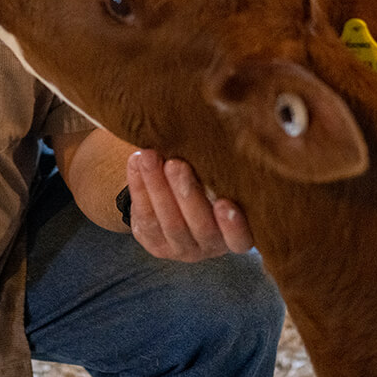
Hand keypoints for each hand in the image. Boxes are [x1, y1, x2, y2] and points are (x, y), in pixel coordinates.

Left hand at [126, 149, 253, 261]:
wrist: (175, 197)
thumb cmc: (208, 179)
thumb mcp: (219, 177)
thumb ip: (222, 167)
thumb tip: (220, 128)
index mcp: (236, 232)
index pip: (240, 239)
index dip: (233, 226)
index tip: (225, 203)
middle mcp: (211, 245)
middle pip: (201, 227)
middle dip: (186, 194)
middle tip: (176, 164)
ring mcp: (181, 248)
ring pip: (169, 223)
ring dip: (157, 187)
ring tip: (149, 157)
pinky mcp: (155, 242)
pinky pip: (145, 218)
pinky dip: (139, 188)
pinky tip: (136, 162)